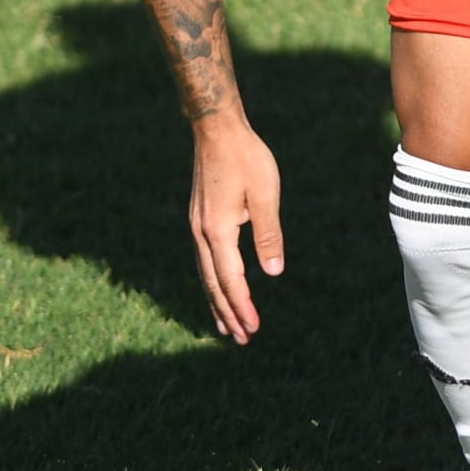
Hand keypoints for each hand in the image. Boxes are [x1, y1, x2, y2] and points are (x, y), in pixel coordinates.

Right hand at [188, 110, 284, 342]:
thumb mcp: (266, 195)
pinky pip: (205, 260)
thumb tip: (272, 273)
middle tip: (242, 339)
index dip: (243, 306)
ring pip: (206, 274)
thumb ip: (268, 235)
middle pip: (214, 284)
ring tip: (227, 326)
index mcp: (218, 231)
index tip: (254, 329)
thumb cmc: (247, 159)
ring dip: (218, 301)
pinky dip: (213, 281)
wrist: (217, 131)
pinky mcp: (199, 220)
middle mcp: (201, 233)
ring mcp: (197, 227)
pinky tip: (219, 288)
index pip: (231, 279)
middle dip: (228, 312)